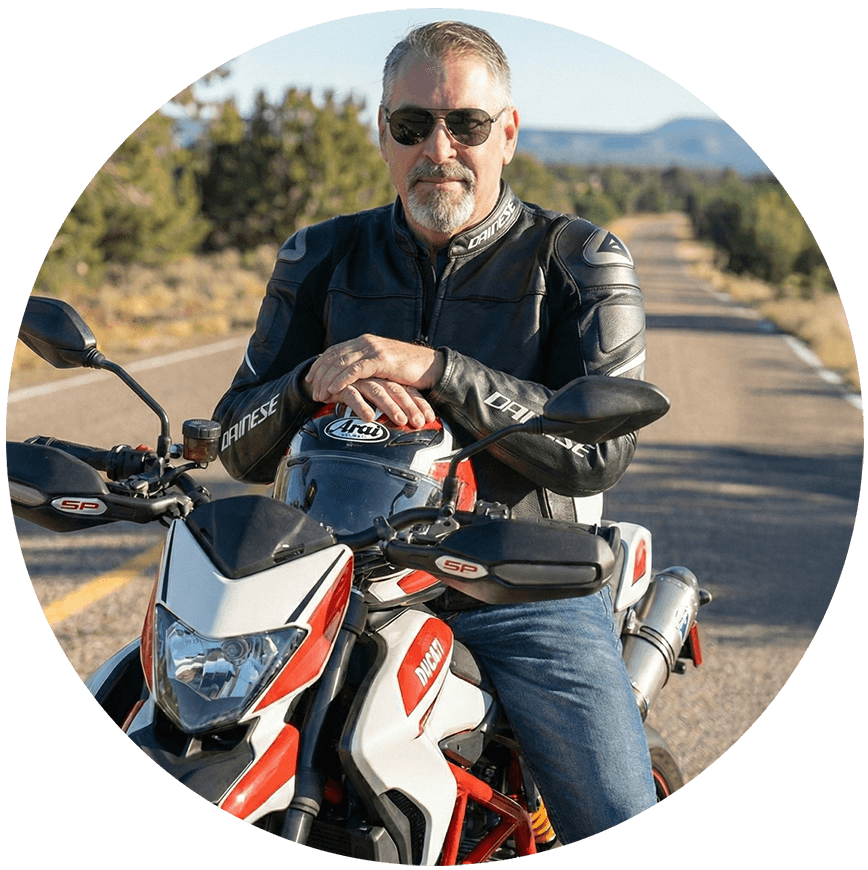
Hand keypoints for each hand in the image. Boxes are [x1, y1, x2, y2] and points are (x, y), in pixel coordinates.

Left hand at [306, 334, 443, 405]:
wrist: (430, 366)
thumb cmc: (407, 370)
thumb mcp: (382, 366)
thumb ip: (366, 367)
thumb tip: (351, 380)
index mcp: (364, 341)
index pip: (334, 351)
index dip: (319, 364)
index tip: (310, 378)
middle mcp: (366, 342)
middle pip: (333, 356)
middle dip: (320, 374)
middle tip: (312, 390)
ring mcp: (373, 349)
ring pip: (341, 363)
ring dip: (327, 379)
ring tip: (320, 394)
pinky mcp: (381, 360)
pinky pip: (356, 369)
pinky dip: (342, 379)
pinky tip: (334, 389)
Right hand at [328, 378, 435, 427]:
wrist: (328, 376)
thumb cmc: (358, 390)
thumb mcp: (378, 397)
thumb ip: (392, 407)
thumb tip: (413, 424)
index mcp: (386, 379)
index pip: (407, 389)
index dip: (419, 403)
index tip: (430, 419)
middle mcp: (375, 378)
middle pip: (396, 390)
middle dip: (409, 407)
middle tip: (419, 422)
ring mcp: (360, 380)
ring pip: (378, 391)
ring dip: (390, 407)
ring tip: (400, 421)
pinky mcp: (343, 386)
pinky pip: (353, 396)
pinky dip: (361, 406)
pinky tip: (368, 418)